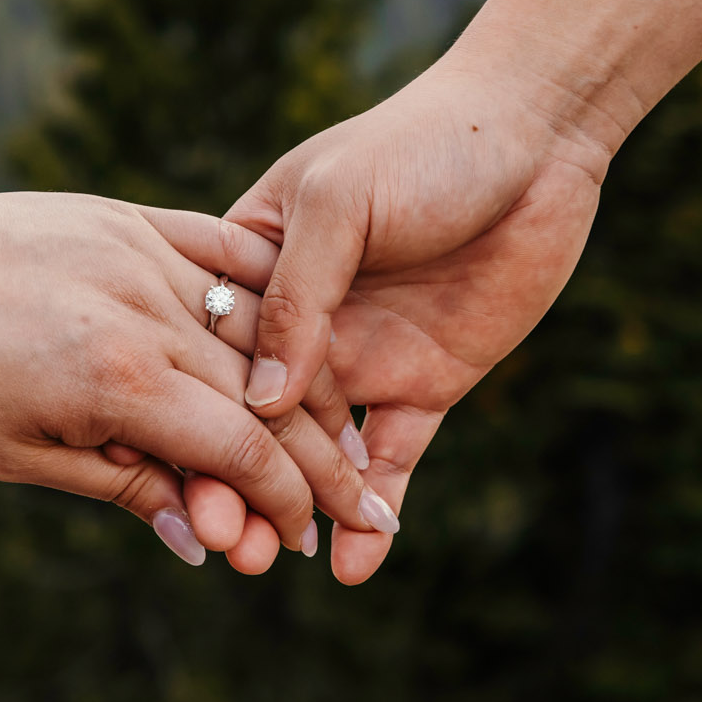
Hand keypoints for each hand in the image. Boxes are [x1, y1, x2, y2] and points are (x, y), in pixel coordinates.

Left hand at [0, 124, 384, 562]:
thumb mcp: (19, 456)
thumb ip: (124, 489)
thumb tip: (207, 544)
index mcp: (116, 381)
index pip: (240, 447)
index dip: (287, 498)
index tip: (311, 538)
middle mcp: (146, 312)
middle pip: (268, 393)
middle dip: (320, 456)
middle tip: (361, 501)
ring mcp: (145, 257)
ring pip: (262, 326)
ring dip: (310, 383)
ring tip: (344, 429)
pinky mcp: (134, 220)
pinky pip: (227, 249)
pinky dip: (272, 288)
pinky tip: (305, 324)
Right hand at [226, 57, 610, 582]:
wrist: (537, 137)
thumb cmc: (422, 143)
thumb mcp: (340, 199)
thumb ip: (298, 296)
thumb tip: (263, 400)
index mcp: (256, 264)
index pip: (209, 353)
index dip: (187, 410)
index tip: (164, 474)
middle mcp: (304, 321)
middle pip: (255, 417)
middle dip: (232, 481)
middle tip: (221, 545)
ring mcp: (364, 357)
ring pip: (316, 451)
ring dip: (295, 508)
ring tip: (273, 562)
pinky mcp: (427, 385)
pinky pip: (392, 461)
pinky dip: (375, 510)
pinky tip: (356, 564)